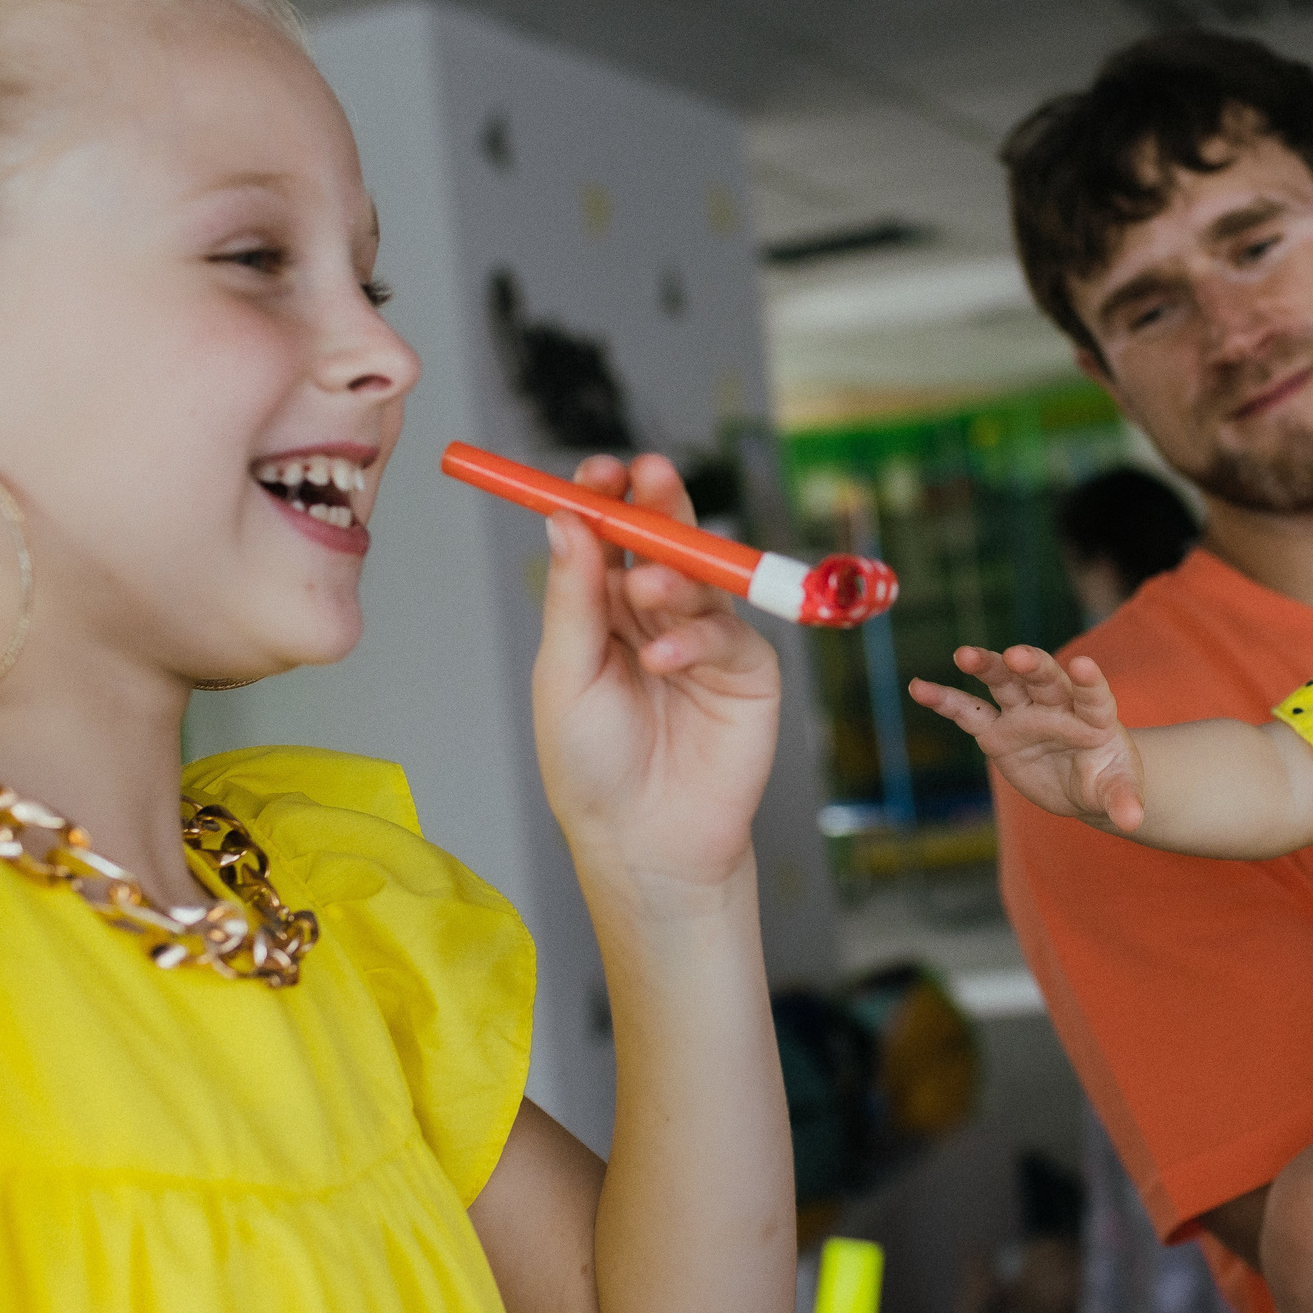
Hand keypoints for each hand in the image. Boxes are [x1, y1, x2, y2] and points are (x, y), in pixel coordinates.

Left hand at [530, 455, 780, 903]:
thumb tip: (566, 520)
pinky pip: (728, 633)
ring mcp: (705, 638)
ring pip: (699, 577)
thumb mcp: (565, 676)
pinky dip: (696, 640)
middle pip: (662, 539)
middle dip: (657, 503)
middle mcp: (655, 615)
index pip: (607, 538)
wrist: (645, 841)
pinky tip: (665, 663)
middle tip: (649, 474)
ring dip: (673, 574)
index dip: (603, 499)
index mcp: (602, 610)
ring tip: (647, 594)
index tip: (596, 472)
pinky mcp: (747, 669)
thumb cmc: (591, 767)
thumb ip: (573, 599)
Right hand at [909, 646, 1146, 830]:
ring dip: (986, 666)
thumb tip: (1133, 819)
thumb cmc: (1107, 779)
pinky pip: (968, 712)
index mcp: (1093, 715)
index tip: (1083, 665)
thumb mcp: (1117, 791)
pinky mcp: (997, 731)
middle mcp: (1056, 706)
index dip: (1089, 680)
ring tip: (964, 655)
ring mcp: (1023, 715)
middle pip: (1044, 678)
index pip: (1093, 694)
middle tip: (1016, 656)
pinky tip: (919, 687)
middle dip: (1031, 666)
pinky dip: (945, 699)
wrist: (1083, 783)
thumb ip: (1122, 800)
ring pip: (1004, 683)